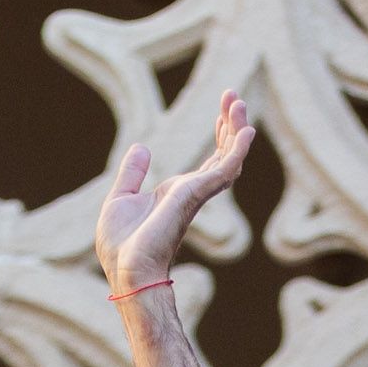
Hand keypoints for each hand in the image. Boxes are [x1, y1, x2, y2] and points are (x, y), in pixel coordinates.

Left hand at [92, 91, 257, 300]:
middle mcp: (193, 193)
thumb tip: (142, 147)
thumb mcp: (120, 198)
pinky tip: (246, 132)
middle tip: (234, 97)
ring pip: (228, 159)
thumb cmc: (122, 246)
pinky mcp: (194, 196)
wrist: (126, 269)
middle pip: (223, 154)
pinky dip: (237, 151)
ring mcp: (196, 194)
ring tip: (238, 103)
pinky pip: (224, 170)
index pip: (209, 160)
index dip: (220, 134)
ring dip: (236, 131)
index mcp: (178, 193)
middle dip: (231, 125)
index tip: (224, 108)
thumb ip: (132, 173)